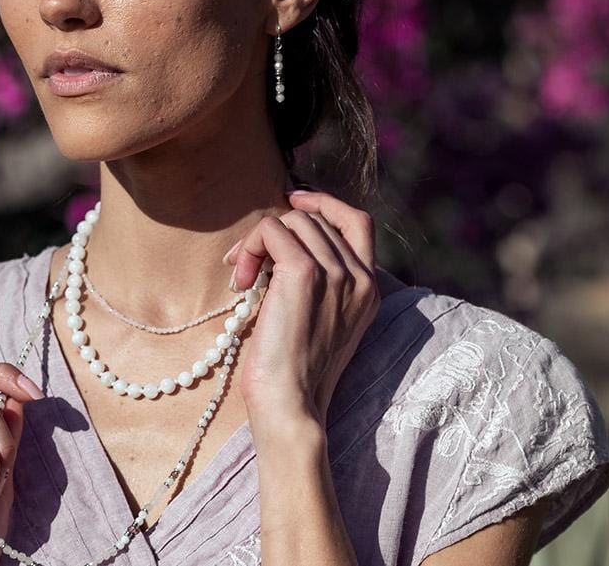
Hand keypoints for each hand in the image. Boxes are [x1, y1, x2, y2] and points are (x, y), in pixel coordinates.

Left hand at [226, 190, 380, 431]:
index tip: (293, 200)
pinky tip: (240, 279)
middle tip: (248, 265)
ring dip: (257, 241)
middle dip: (275, 232)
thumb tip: (281, 239)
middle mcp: (359, 277)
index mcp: (369, 288)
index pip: (357, 221)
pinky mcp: (305, 274)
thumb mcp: (319, 319)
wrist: (290, 407)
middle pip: (314, 219)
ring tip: (243, 278)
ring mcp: (336, 274)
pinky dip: (249, 245)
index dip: (325, 202)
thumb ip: (318, 280)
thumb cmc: (295, 371)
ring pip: (292, 221)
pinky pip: (271, 230)